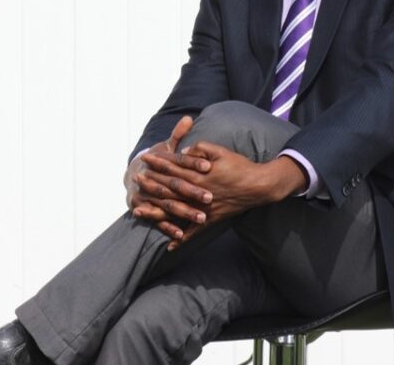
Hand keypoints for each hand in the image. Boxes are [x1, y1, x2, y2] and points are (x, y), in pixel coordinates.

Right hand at [124, 116, 212, 240]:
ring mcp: (145, 194)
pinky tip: (181, 234)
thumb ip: (178, 134)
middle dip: (191, 191)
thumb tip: (188, 118)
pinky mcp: (142, 207)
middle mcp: (151, 177)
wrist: (132, 175)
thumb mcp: (165, 147)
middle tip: (210, 197)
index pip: (178, 161)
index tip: (208, 167)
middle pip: (174, 184)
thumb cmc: (157, 161)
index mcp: (159, 161)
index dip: (192, 163)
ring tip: (201, 217)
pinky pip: (157, 219)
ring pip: (167, 204)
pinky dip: (168, 227)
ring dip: (183, 212)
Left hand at [143, 142, 305, 249]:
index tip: (145, 160)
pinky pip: (194, 231)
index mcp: (198, 175)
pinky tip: (170, 245)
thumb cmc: (240, 166)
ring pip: (174, 211)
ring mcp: (202, 208)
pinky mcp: (211, 219)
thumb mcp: (220, 150)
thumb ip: (200, 149)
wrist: (258, 186)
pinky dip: (182, 239)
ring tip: (138, 211)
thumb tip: (185, 151)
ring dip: (156, 212)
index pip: (173, 168)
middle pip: (169, 189)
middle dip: (151, 184)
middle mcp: (197, 192)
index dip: (158, 163)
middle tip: (135, 180)